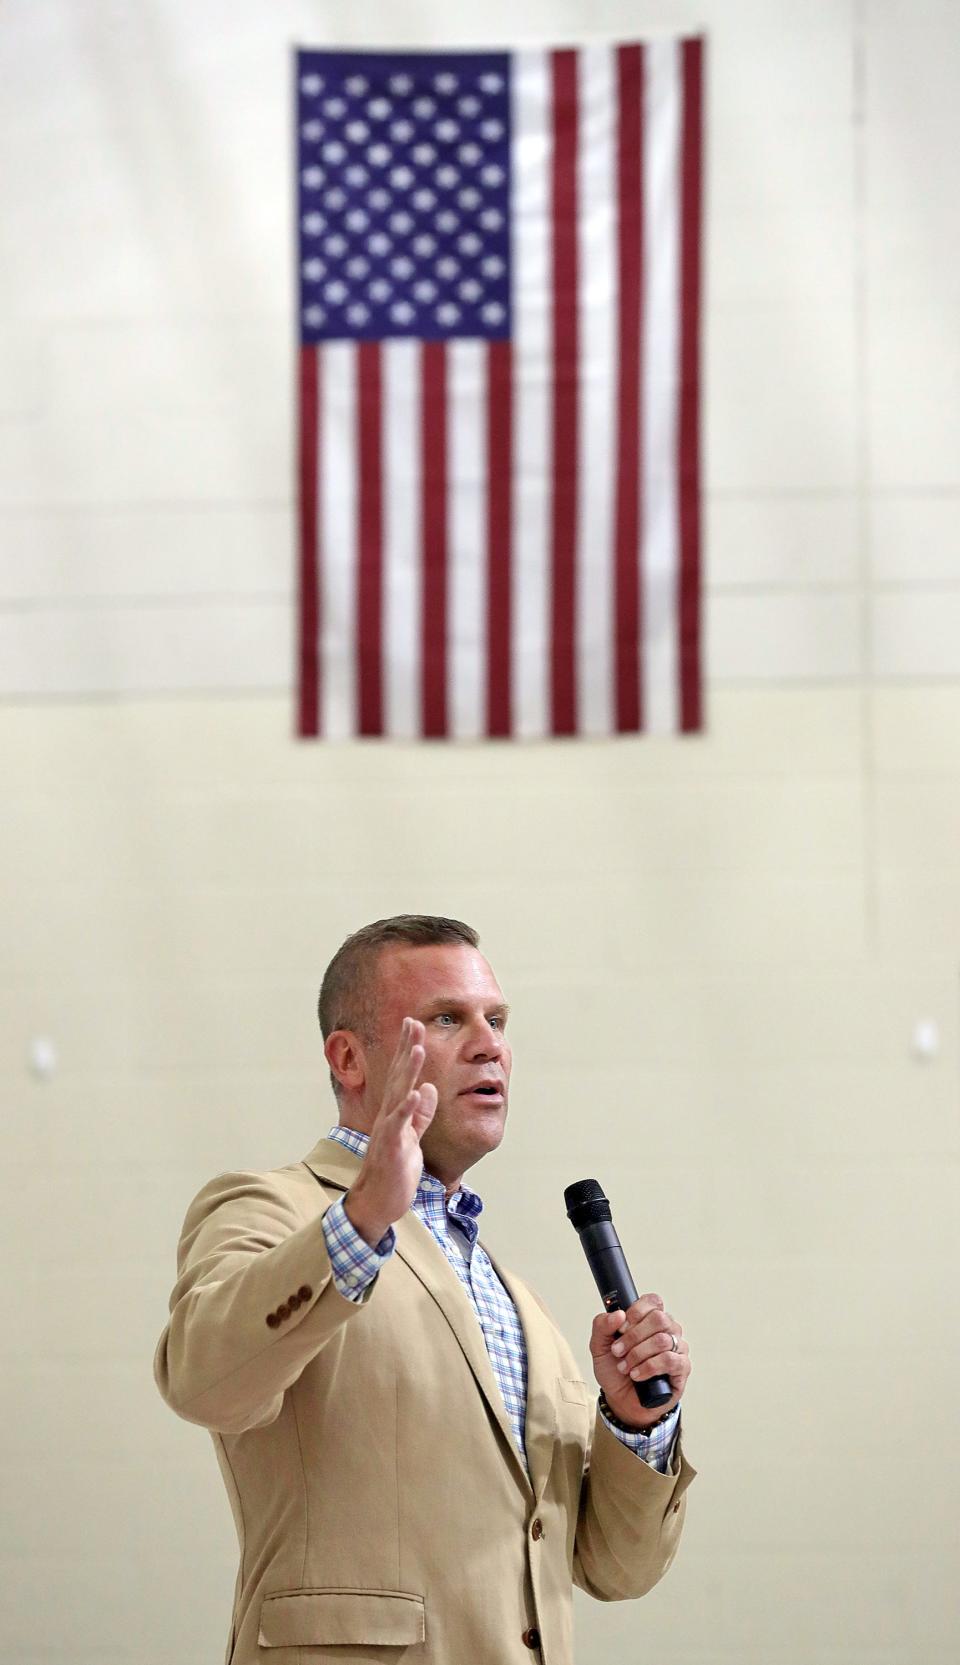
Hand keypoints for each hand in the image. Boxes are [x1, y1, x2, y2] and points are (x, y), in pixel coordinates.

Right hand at [343, 1018, 436, 1246]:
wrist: (378, 1204)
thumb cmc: (395, 1172)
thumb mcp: (412, 1139)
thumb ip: (419, 1115)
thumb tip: (428, 1089)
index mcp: (395, 1114)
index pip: (402, 1076)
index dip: (408, 1050)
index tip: (415, 1024)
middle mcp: (389, 1117)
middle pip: (398, 1077)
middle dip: (406, 1049)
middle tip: (413, 1021)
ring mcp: (388, 1132)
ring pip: (397, 1096)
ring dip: (406, 1071)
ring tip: (416, 1048)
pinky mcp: (391, 1150)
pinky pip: (398, 1126)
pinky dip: (407, 1109)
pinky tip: (415, 1092)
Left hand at [589, 1293, 690, 1430]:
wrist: (621, 1400)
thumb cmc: (614, 1370)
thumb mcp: (599, 1346)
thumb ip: (602, 1325)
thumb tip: (618, 1314)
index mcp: (649, 1319)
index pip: (652, 1302)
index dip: (636, 1312)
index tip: (621, 1327)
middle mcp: (667, 1330)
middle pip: (659, 1319)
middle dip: (634, 1336)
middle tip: (618, 1351)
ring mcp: (677, 1348)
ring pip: (663, 1340)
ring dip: (638, 1354)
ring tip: (625, 1367)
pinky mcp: (682, 1368)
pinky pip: (671, 1360)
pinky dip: (649, 1367)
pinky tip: (637, 1375)